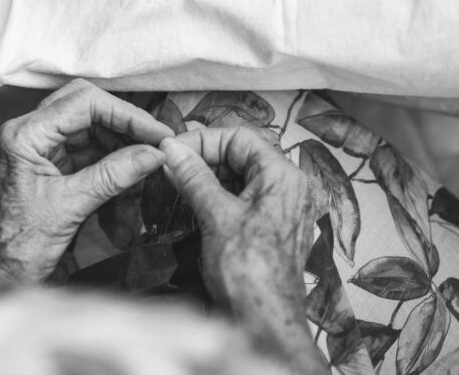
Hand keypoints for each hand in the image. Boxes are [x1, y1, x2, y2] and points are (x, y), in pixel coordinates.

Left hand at [0, 79, 173, 284]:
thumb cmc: (14, 247)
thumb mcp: (70, 208)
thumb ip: (112, 176)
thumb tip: (151, 153)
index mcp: (24, 135)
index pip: (83, 102)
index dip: (126, 114)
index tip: (156, 133)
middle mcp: (27, 133)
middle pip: (85, 106)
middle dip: (123, 123)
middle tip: (155, 141)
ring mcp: (37, 148)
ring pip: (88, 127)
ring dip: (119, 141)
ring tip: (148, 159)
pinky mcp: (46, 165)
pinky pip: (84, 150)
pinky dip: (109, 159)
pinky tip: (131, 170)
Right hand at [160, 127, 325, 373]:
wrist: (264, 322)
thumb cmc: (248, 273)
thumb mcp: (216, 216)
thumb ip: (194, 177)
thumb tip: (172, 149)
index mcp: (283, 176)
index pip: (240, 137)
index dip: (203, 139)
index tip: (173, 150)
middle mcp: (288, 188)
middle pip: (241, 154)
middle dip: (203, 157)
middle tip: (170, 166)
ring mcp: (280, 208)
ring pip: (239, 177)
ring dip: (206, 177)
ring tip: (176, 183)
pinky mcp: (269, 227)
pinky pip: (242, 198)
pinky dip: (216, 196)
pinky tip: (192, 203)